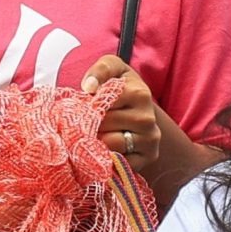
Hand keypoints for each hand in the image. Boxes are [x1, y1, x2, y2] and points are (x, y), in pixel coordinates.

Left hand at [82, 56, 167, 176]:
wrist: (139, 108)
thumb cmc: (120, 86)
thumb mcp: (112, 69)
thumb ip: (101, 70)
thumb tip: (89, 87)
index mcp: (139, 94)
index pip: (103, 103)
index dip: (88, 105)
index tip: (83, 105)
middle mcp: (147, 118)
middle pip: (104, 125)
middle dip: (88, 123)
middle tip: (80, 122)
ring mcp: (150, 140)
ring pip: (110, 145)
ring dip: (95, 141)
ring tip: (90, 134)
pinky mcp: (148, 158)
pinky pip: (119, 162)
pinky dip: (106, 158)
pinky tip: (102, 149)